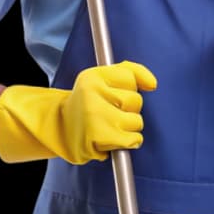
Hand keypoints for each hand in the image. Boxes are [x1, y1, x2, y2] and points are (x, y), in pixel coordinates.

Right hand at [0, 60, 157, 164]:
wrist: (61, 129)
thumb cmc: (89, 102)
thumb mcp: (104, 79)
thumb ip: (132, 72)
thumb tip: (153, 84)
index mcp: (93, 77)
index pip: (131, 78)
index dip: (129, 88)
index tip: (114, 95)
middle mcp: (91, 94)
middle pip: (136, 101)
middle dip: (130, 109)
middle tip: (111, 112)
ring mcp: (93, 116)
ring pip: (137, 121)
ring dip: (130, 128)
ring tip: (111, 126)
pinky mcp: (97, 139)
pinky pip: (133, 139)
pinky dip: (130, 142)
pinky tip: (116, 138)